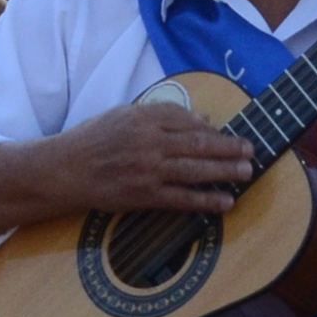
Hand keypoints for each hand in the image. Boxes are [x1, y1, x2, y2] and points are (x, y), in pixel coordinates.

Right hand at [53, 99, 258, 214]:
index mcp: (143, 117)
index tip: (229, 135)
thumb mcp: (124, 115)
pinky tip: (225, 202)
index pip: (187, 120)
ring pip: (195, 170)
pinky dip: (206, 200)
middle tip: (251, 151)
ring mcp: (148, 170)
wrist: (65, 170)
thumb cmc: (93, 140)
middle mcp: (148, 142)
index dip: (212, 129)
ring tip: (247, 172)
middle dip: (229, 148)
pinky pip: (182, 198)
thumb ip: (163, 115)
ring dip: (225, 172)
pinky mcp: (144, 195)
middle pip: (198, 144)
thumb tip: (203, 120)